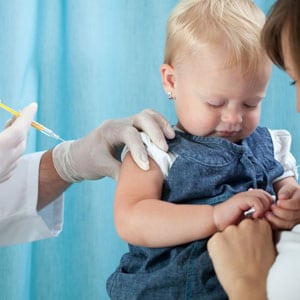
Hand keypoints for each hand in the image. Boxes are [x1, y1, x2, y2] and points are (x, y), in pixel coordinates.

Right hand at [0, 103, 36, 182]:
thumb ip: (2, 132)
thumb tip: (9, 127)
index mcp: (3, 145)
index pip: (21, 126)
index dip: (27, 115)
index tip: (33, 105)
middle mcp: (8, 158)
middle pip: (21, 138)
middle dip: (21, 125)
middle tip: (16, 115)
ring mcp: (6, 170)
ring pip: (18, 151)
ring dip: (17, 138)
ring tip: (10, 129)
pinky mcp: (1, 178)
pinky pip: (12, 161)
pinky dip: (12, 150)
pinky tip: (5, 148)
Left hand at [52, 109, 174, 180]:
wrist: (77, 155)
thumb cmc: (87, 161)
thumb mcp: (101, 168)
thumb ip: (120, 172)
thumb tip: (140, 181)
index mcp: (109, 130)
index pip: (129, 134)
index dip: (139, 149)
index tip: (146, 167)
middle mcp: (120, 123)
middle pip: (142, 117)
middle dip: (156, 132)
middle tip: (165, 148)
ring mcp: (127, 123)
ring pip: (148, 115)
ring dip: (161, 125)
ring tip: (172, 137)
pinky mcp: (133, 128)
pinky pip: (150, 121)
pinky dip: (161, 126)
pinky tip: (170, 136)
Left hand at [208, 219, 275, 299]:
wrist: (251, 286)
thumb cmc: (263, 273)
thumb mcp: (269, 249)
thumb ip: (260, 237)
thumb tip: (254, 237)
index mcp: (261, 225)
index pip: (251, 224)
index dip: (249, 237)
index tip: (250, 247)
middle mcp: (245, 224)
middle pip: (237, 227)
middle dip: (237, 237)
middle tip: (241, 254)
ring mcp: (230, 230)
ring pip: (225, 234)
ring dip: (226, 243)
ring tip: (233, 259)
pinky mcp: (216, 238)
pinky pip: (215, 242)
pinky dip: (217, 250)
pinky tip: (225, 260)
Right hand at [213, 189, 273, 230]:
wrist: (216, 221)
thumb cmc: (230, 223)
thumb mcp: (246, 219)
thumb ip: (256, 216)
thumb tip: (269, 220)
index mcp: (248, 198)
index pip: (267, 196)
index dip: (270, 206)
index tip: (267, 218)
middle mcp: (246, 194)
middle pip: (267, 195)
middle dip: (270, 207)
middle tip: (266, 218)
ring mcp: (243, 196)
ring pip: (263, 197)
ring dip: (265, 208)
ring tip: (260, 218)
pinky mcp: (239, 200)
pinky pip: (256, 201)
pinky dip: (259, 209)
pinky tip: (254, 216)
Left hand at [266, 178, 299, 229]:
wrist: (288, 197)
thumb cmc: (288, 192)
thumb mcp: (288, 188)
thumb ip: (286, 192)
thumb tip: (282, 197)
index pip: (296, 204)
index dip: (286, 204)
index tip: (278, 202)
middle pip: (291, 215)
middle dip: (279, 212)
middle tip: (272, 207)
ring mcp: (296, 220)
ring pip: (287, 224)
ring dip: (275, 219)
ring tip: (267, 213)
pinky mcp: (289, 225)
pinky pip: (282, 227)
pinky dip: (273, 224)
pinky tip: (267, 218)